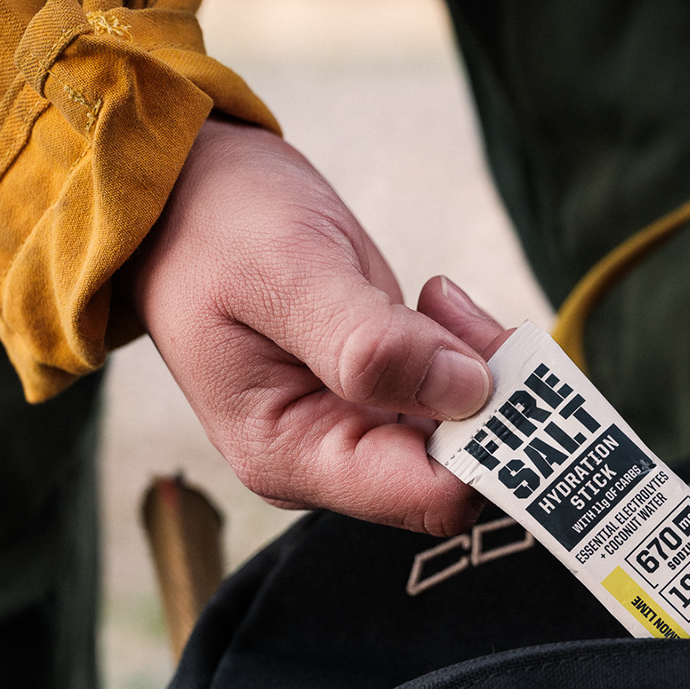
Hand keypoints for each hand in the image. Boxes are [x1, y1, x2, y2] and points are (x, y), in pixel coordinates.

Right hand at [128, 117, 509, 535]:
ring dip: (483, 365)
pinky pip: (455, 397)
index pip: (426, 496)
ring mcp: (356, 429)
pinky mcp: (380, 396)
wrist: (185, 192)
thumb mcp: (288, 273)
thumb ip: (372, 344)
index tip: (504, 373)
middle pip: (457, 470)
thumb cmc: (216, 228)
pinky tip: (437, 303)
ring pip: (467, 432)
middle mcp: (330, 459)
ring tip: (441, 298)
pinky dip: (470, 351)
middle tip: (467, 314)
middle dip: (490, 400)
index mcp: (293, 455)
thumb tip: (468, 392)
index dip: (487, 448)